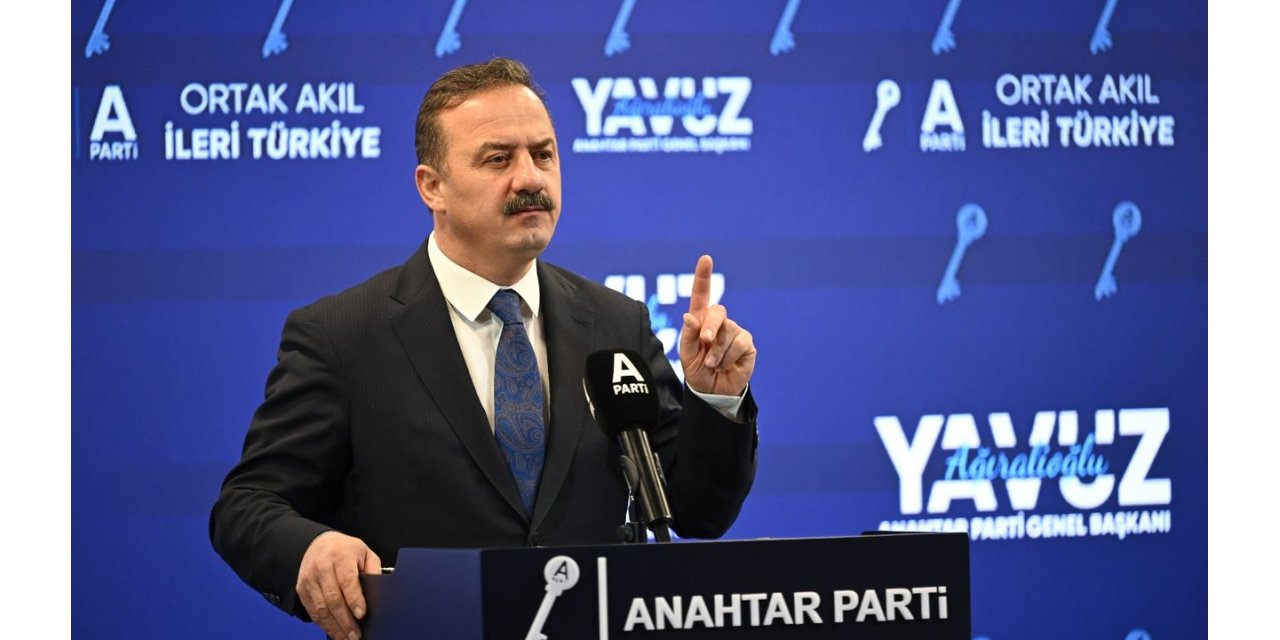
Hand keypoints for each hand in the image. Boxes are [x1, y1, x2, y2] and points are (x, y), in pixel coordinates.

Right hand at [296, 531, 381, 639]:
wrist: (318, 544)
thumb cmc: (346, 550)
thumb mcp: (364, 552)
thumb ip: (373, 569)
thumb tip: (379, 590)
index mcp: (340, 555)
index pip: (347, 580)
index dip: (354, 599)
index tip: (362, 615)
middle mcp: (322, 567)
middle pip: (333, 598)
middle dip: (345, 620)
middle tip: (356, 634)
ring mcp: (309, 579)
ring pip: (321, 608)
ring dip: (334, 626)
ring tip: (346, 637)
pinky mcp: (301, 589)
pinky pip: (312, 610)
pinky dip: (323, 624)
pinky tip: (334, 631)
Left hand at [679, 255, 755, 395]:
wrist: (713, 392)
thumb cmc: (697, 371)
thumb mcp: (686, 356)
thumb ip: (687, 337)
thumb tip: (690, 316)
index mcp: (700, 320)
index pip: (702, 294)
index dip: (703, 276)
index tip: (706, 258)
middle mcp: (718, 323)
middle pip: (717, 311)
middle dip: (710, 327)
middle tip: (704, 342)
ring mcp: (734, 331)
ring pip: (727, 332)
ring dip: (717, 351)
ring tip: (712, 364)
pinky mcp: (746, 343)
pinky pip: (740, 343)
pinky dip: (729, 356)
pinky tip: (725, 365)